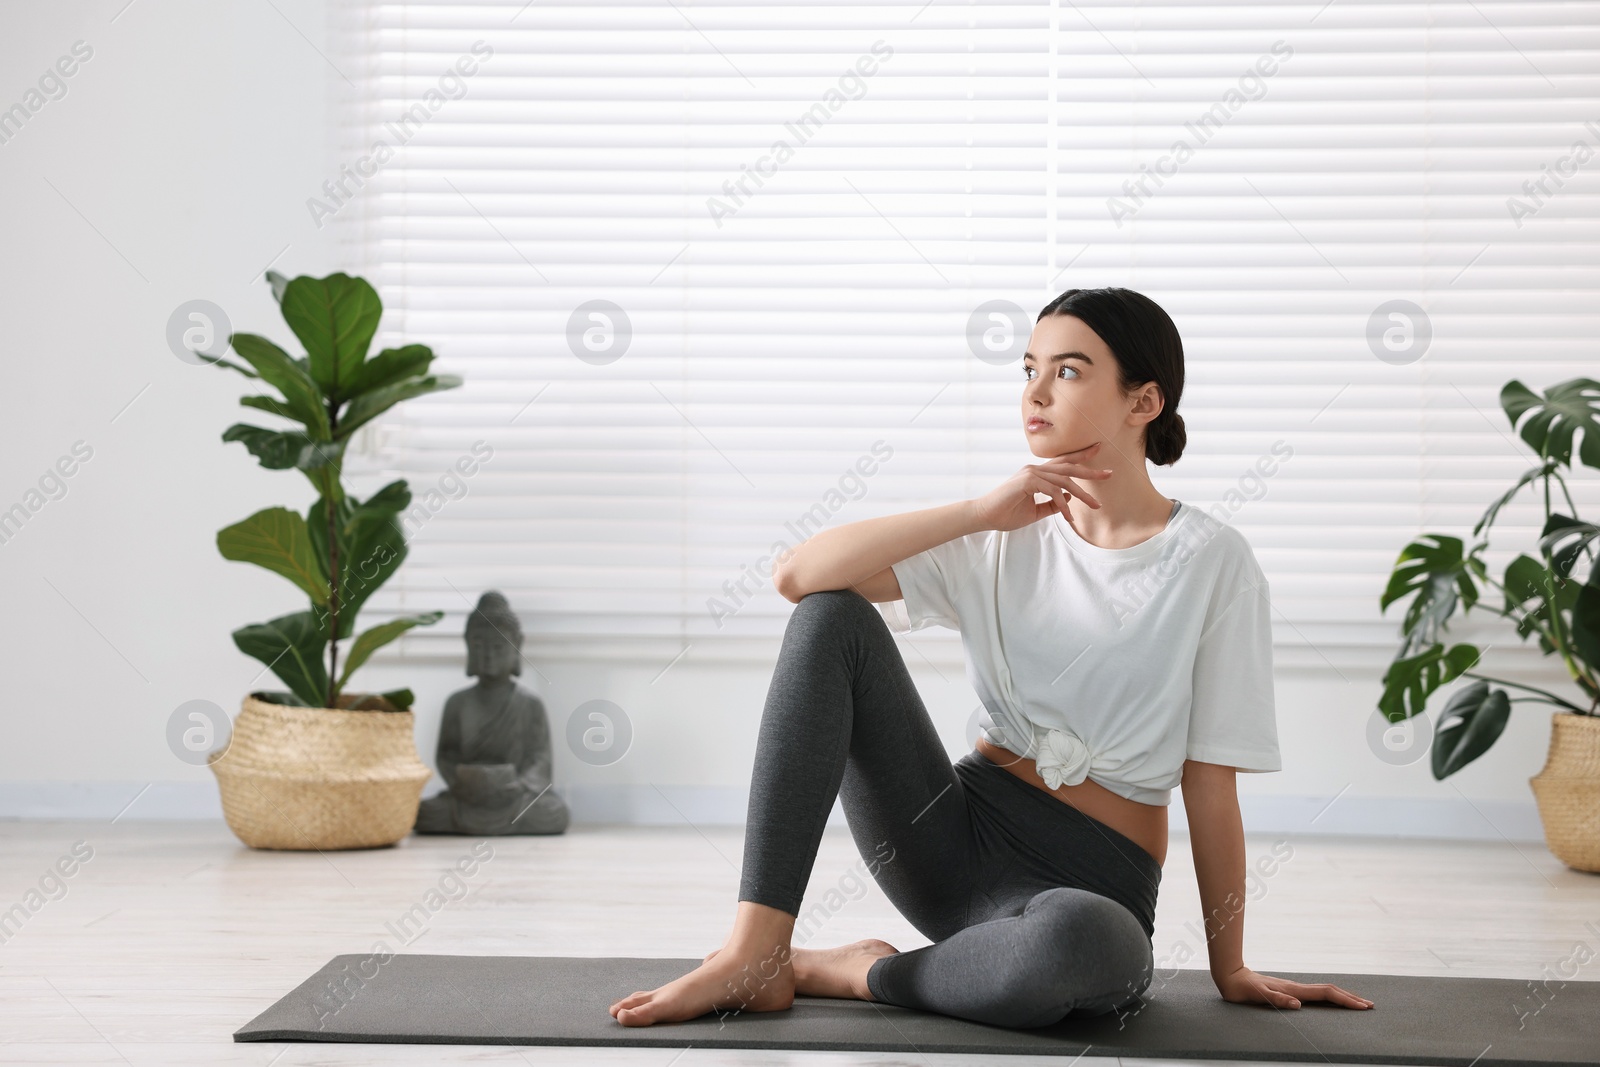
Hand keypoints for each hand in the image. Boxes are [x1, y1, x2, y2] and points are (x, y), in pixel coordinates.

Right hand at [967, 442, 1111, 532]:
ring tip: (1096, 505)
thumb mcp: (1035, 511)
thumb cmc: (1006, 513)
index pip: (1062, 462)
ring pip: (1064, 480)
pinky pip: (1053, 491)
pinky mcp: (1028, 481)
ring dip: (1082, 493)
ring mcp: (1031, 473)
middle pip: (1068, 466)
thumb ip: (1052, 505)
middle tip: (1109, 473)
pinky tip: (1069, 517)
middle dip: (1090, 469)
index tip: (1097, 450)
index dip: (1080, 456)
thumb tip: (1070, 500)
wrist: (985, 516)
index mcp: (1036, 474)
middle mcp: (1035, 469)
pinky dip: (1063, 505)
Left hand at [1215, 965, 1373, 1009]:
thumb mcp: (1258, 997)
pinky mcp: (1290, 990)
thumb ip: (1277, 1000)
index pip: (1326, 994)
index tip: (1363, 1006)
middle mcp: (1297, 988)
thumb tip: (1297, 1005)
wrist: (1232, 977)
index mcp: (1294, 990)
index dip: (1345, 1000)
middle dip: (1351, 998)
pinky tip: (1332, 1000)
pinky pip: (1315, 994)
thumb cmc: (1243, 989)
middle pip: (1330, 991)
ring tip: (1358, 1003)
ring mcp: (1294, 988)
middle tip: (1370, 1006)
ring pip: (1324, 991)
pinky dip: (1330, 997)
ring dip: (1343, 996)